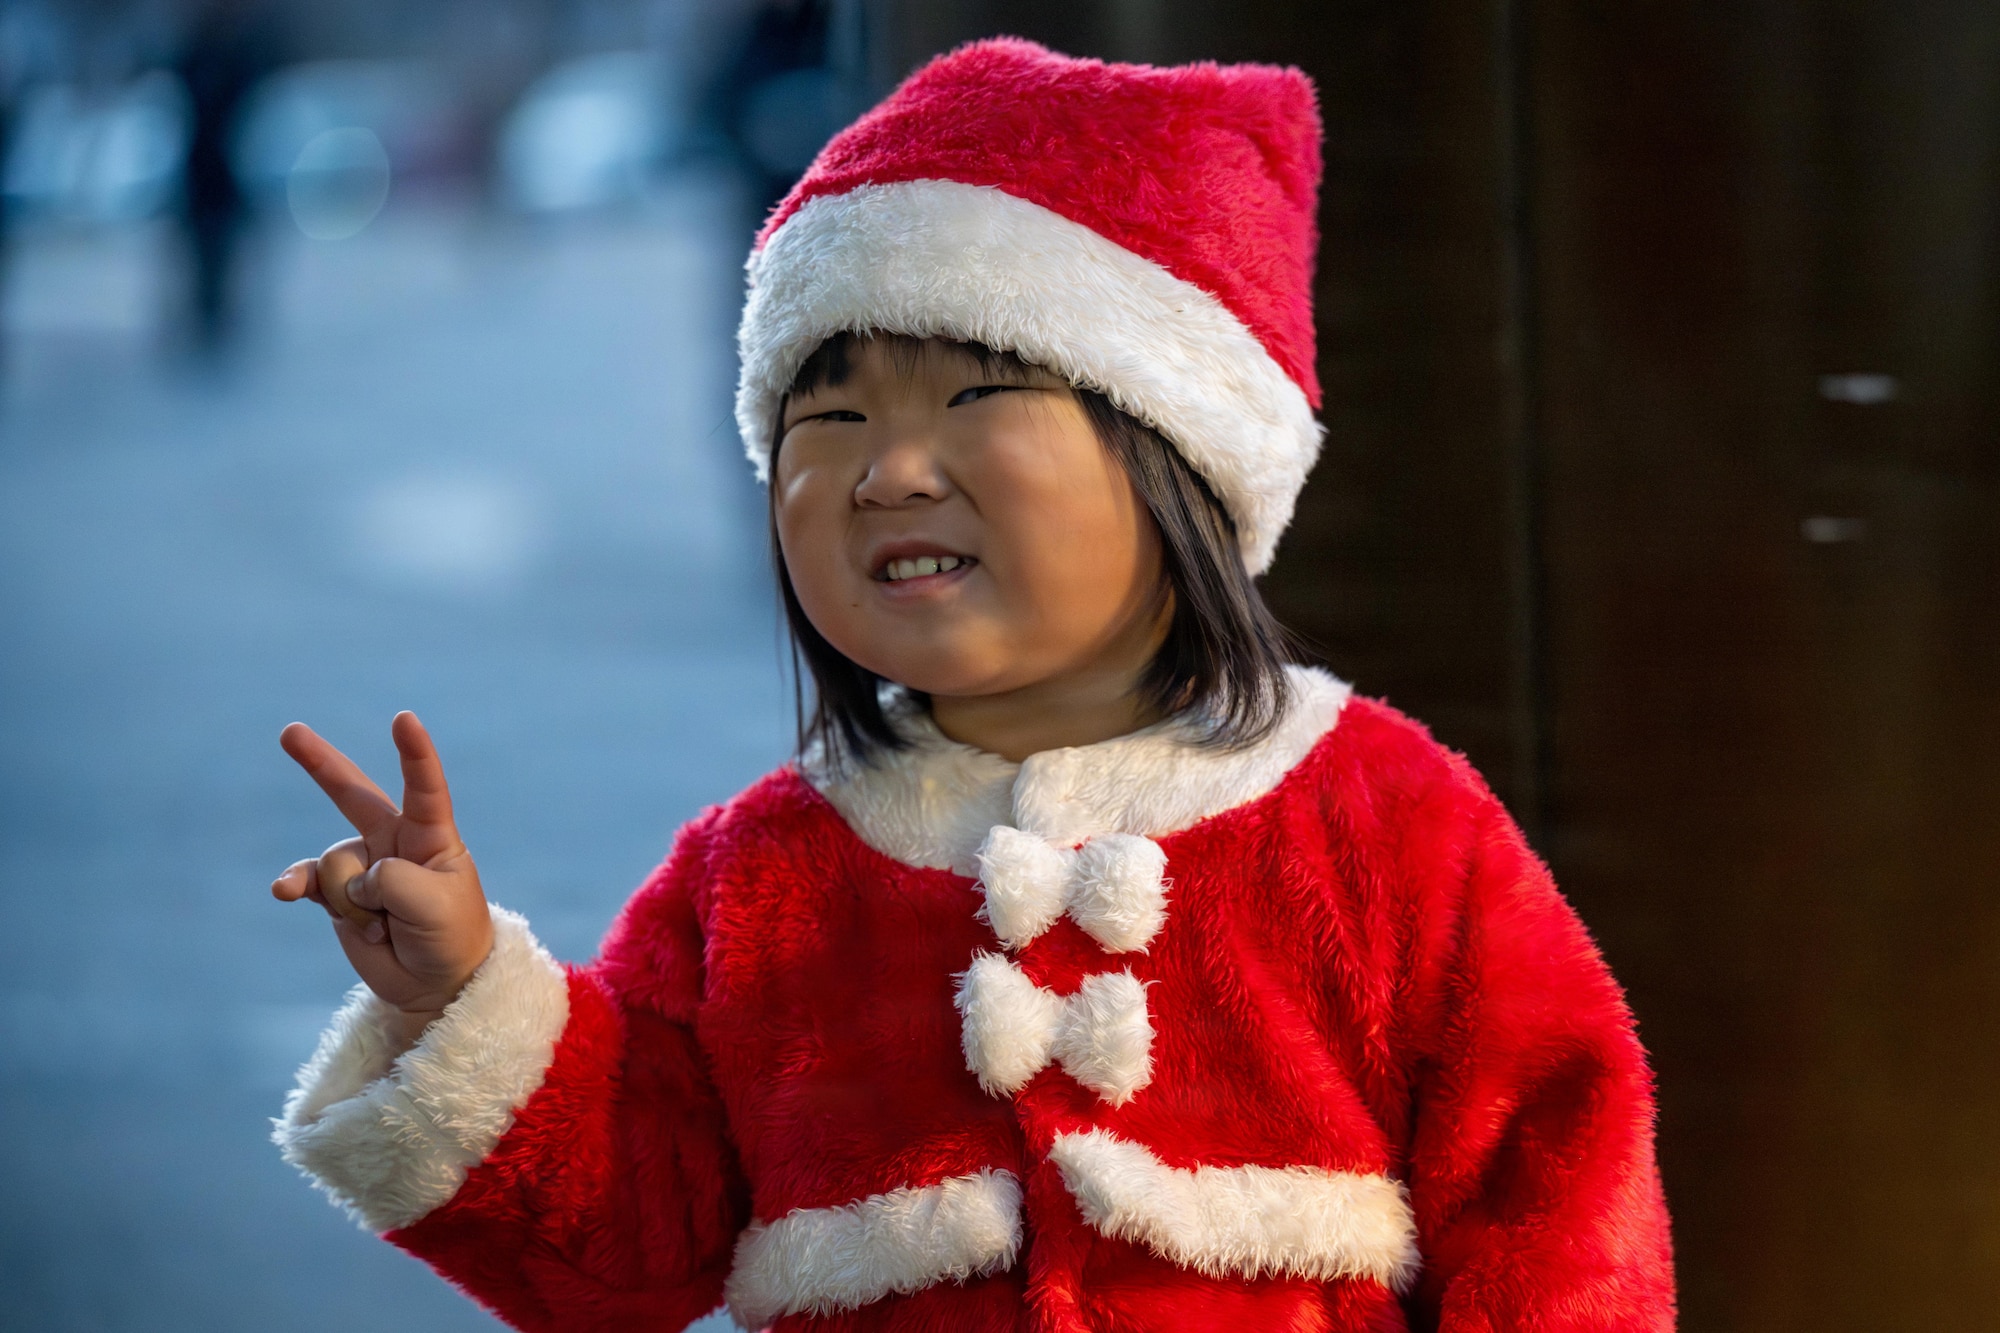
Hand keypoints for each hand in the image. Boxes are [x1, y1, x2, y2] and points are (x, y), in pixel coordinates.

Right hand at [272, 712, 493, 1033]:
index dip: (414, 753)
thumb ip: (392, 879)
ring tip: (383, 926)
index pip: (424, 786)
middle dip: (320, 764)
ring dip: (353, 900)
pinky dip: (298, 886)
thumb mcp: (434, 904)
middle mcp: (393, 842)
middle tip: (290, 732)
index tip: (404, 719)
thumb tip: (351, 878)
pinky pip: (307, 881)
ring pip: (335, 864)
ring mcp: (362, 865)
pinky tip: (284, 891)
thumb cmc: (450, 934)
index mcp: (431, 835)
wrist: (435, 982)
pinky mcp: (336, 894)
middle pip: (352, 795)